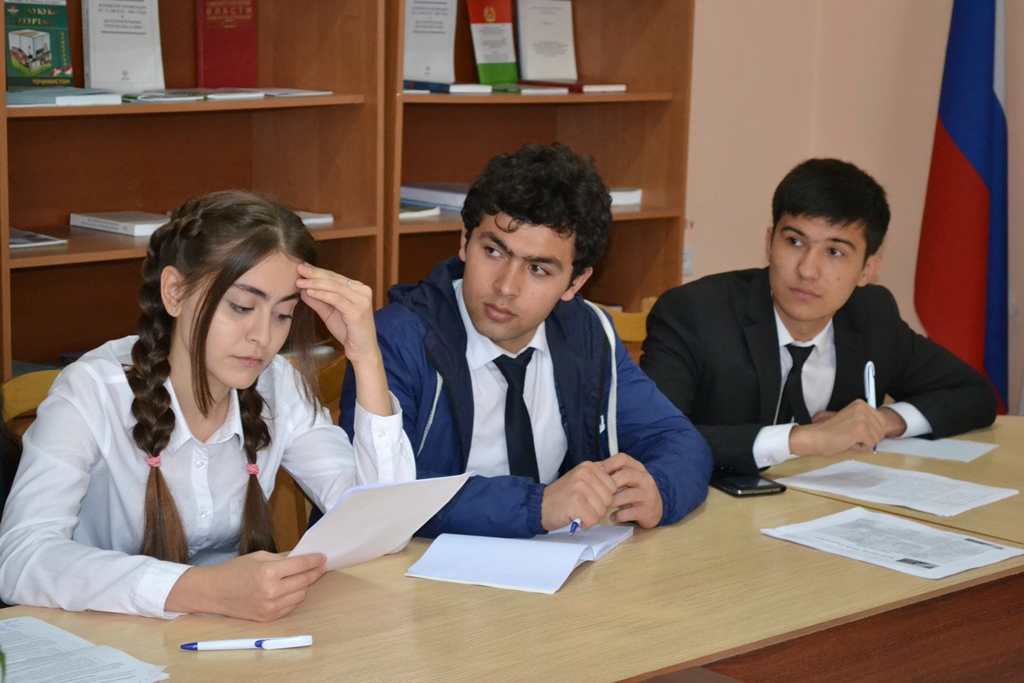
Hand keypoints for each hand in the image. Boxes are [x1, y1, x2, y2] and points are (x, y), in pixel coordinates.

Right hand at [165, 551, 326, 621]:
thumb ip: (282, 559)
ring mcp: (270, 607)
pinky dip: (294, 598)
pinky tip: (291, 590)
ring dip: (304, 586)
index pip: (301, 565)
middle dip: (315, 572)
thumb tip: (303, 559)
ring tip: (303, 577)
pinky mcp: (268, 618)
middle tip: (320, 566)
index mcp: (268, 572)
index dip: (315, 560)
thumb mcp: (258, 557)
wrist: (214, 592)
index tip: (323, 557)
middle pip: (304, 581)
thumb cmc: (234, 571)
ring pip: (300, 595)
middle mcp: (271, 591)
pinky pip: (290, 607)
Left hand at [296, 263, 392, 415]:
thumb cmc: (348, 332)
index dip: (317, 272)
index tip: (301, 267)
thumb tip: (302, 289)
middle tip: (298, 268)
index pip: (334, 277)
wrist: (362, 351)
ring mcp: (361, 300)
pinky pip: (337, 299)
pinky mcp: (358, 311)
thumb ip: (318, 301)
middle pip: (334, 279)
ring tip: (300, 281)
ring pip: (335, 287)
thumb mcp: (329, 313)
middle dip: (314, 273)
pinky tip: (310, 292)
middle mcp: (362, 291)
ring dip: (315, 283)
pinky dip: (322, 294)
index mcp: (358, 289)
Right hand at [541, 461, 616, 531]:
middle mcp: (585, 473)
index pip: (614, 486)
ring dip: (591, 516)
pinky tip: (574, 517)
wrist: (539, 506)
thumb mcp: (582, 479)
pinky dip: (585, 523)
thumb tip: (623, 480)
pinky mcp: (576, 503)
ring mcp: (580, 487)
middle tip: (581, 505)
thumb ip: (599, 478)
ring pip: (602, 510)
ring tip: (577, 510)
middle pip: (609, 498)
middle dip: (598, 507)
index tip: (588, 497)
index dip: (603, 497)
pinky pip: (593, 519)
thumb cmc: (563, 496)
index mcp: (589, 466)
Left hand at [604, 453, 663, 527]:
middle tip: (597, 492)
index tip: (598, 471)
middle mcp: (645, 479)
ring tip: (602, 507)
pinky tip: (612, 517)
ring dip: (612, 502)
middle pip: (626, 475)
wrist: (655, 509)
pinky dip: (618, 515)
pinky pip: (630, 512)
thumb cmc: (634, 491)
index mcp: (637, 468)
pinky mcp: (648, 511)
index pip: (624, 458)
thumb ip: (611, 474)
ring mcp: (648, 495)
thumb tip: (590, 469)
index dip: (609, 463)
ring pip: (628, 495)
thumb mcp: (625, 480)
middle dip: (610, 484)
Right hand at [811, 407, 905, 436]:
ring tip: (849, 438)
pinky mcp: (860, 429)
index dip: (872, 431)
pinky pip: (870, 444)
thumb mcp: (852, 419)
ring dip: (864, 443)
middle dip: (869, 438)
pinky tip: (848, 441)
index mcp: (861, 404)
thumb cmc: (832, 432)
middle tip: (852, 436)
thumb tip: (883, 429)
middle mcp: (863, 408)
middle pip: (882, 430)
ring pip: (876, 438)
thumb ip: (866, 420)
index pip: (882, 421)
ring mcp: (862, 418)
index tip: (856, 431)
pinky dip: (860, 447)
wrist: (817, 437)